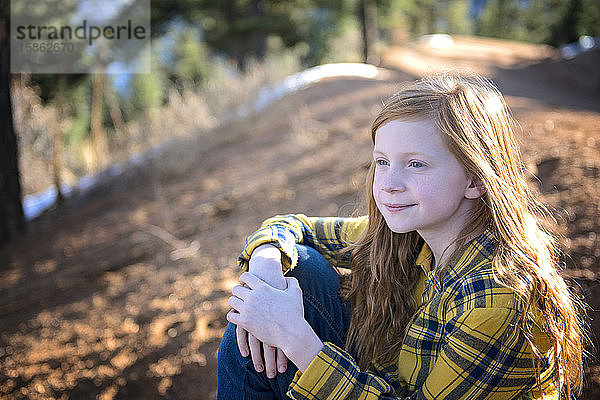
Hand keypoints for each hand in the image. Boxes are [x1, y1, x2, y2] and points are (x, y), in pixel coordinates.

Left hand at [239, 244, 288, 376]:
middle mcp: (253, 295)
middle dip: (237, 291)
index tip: (243, 280)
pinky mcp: (245, 323)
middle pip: (236, 288)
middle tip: (237, 293)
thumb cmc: (295, 313)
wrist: (292, 332)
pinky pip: (232, 317)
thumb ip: (291, 283)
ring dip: (233, 304)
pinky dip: (232, 317)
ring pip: (232, 302)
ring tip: (235, 305)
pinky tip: (235, 318)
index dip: (244, 278)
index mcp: (264, 286)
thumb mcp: (295, 293)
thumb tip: (290, 278)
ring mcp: (247, 309)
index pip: (246, 277)